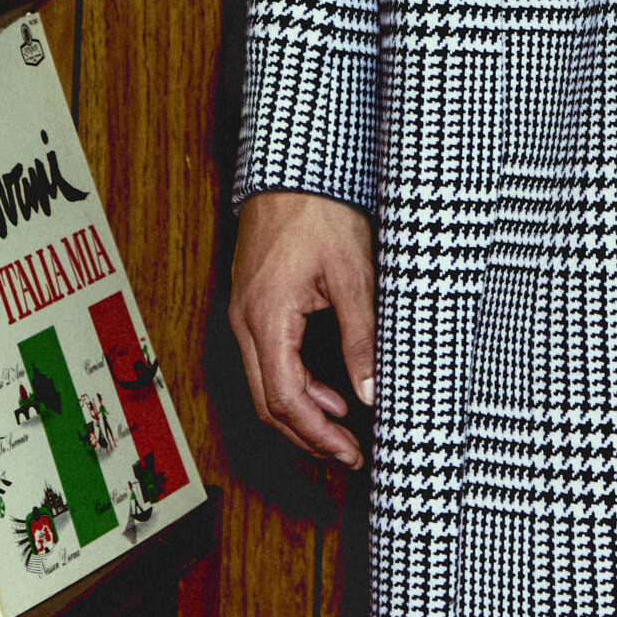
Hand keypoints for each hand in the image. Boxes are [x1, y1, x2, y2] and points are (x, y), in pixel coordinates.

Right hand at [229, 190, 375, 466]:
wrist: (295, 163)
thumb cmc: (321, 208)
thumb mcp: (353, 274)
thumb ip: (361, 337)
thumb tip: (371, 392)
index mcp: (266, 318)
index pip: (285, 400)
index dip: (318, 436)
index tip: (351, 453)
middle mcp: (245, 321)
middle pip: (268, 402)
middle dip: (308, 436)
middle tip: (349, 454)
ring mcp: (245, 311)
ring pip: (265, 383)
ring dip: (302, 412)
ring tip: (343, 430)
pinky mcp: (253, 301)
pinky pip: (267, 358)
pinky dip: (295, 383)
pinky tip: (328, 390)